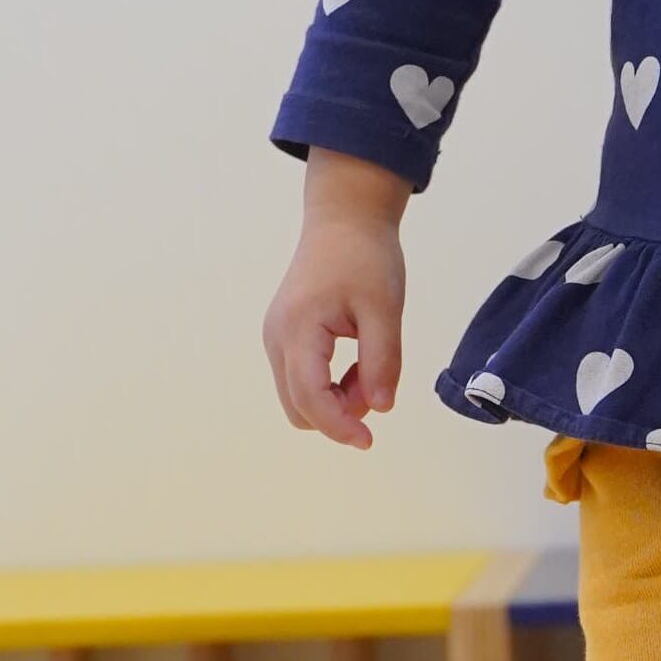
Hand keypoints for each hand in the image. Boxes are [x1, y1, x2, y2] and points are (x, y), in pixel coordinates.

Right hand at [264, 148, 412, 445]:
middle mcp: (277, 338)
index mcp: (298, 329)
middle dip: (338, 414)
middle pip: (298, 407)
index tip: (369, 441)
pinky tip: (357, 364)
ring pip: (299, 397)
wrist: (345, 219)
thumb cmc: (364, 257)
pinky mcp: (284, 337)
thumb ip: (382, 361)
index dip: (339, 427)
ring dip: (335, 401)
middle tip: (377, 385)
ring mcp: (276, 337)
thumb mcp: (384, 309)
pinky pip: (301, 379)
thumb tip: (380, 408)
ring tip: (370, 368)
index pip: (310, 398)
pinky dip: (329, 386)